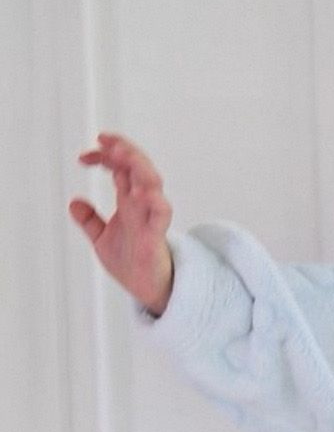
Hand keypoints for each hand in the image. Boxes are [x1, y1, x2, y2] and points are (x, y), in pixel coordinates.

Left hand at [69, 133, 174, 314]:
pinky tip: (142, 190)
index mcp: (129, 202)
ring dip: (138, 165)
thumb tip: (74, 203)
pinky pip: (161, 213)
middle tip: (106, 141)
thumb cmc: (131, 263)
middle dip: (124, 150)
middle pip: (138, 166)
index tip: (84, 157)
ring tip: (122, 154)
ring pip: (152, 182)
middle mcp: (141, 205)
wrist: (146, 289)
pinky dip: (155, 199)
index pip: (120, 167)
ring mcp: (150, 218)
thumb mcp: (102, 239)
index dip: (104, 156)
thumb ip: (89, 220)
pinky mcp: (156, 236)